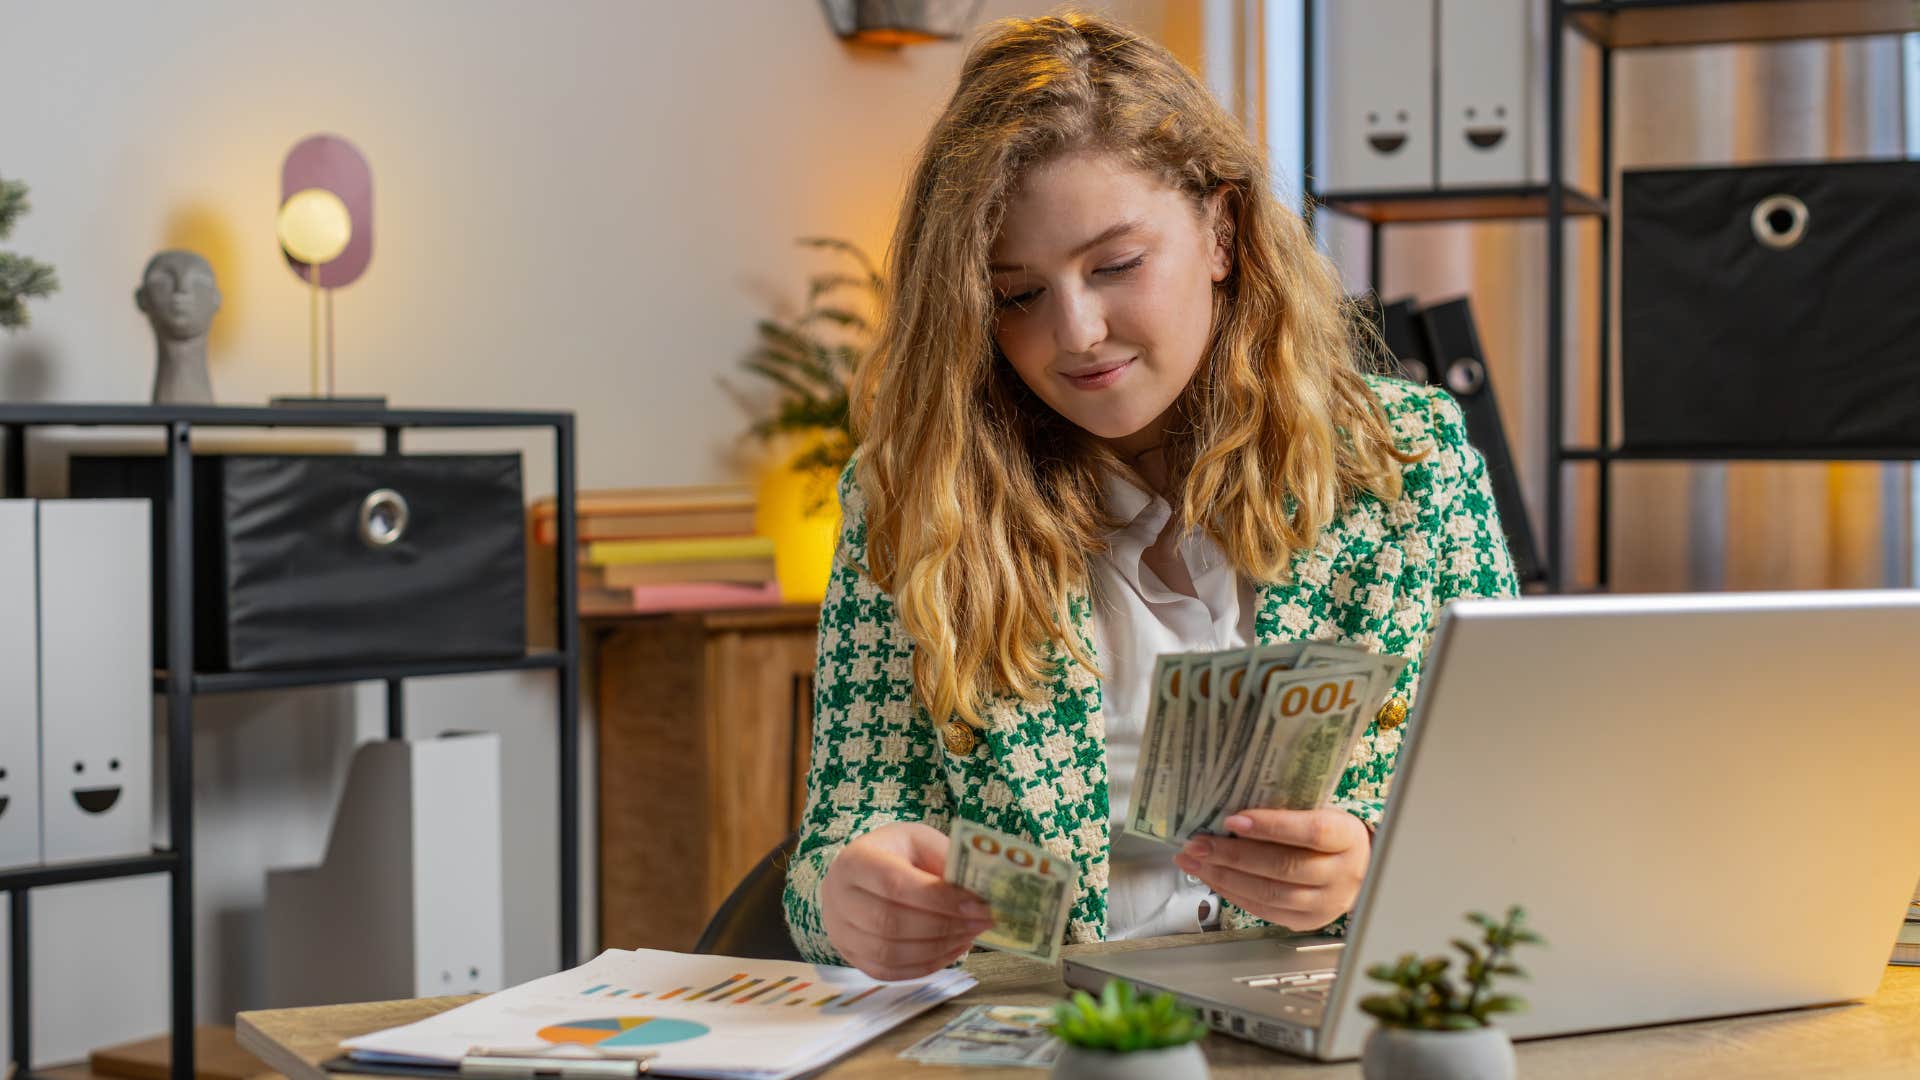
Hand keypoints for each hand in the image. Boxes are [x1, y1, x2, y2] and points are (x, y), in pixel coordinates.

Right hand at [821, 821, 997, 980]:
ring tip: (969, 934)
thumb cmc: (896, 855)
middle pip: (891, 923)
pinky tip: (952, 949)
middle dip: (945, 927)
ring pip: (890, 954)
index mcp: (855, 860)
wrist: (860, 873)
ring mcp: (840, 932)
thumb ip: (947, 861)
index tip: (979, 906)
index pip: (895, 885)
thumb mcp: (921, 842)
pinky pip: (890, 972)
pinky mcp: (851, 957)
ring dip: (939, 948)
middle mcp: (838, 898)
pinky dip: (927, 965)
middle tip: (982, 922)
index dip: (940, 900)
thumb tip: (983, 892)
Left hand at [1172, 809, 1370, 930]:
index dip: (1271, 826)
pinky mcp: (1307, 922)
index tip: (1232, 819)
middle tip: (1197, 843)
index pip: (1311, 832)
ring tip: (1194, 861)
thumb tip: (1231, 810)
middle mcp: (1342, 874)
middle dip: (1233, 855)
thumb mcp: (1319, 812)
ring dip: (1224, 877)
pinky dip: (1233, 893)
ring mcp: (1326, 903)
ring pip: (1270, 893)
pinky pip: (1264, 910)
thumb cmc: (1329, 834)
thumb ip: (1287, 811)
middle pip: (1284, 866)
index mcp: (1347, 836)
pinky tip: (1212, 877)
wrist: (1358, 869)